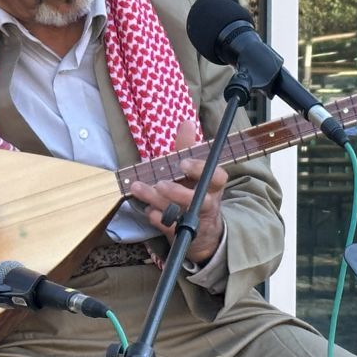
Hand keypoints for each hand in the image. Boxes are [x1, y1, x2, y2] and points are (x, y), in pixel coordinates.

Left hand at [128, 117, 227, 264]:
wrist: (202, 231)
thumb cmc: (194, 191)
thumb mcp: (192, 170)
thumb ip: (188, 147)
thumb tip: (187, 122)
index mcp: (214, 185)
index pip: (216, 176)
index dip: (199, 169)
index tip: (182, 163)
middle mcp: (209, 203)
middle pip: (199, 199)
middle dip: (178, 192)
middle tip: (160, 184)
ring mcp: (197, 220)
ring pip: (180, 213)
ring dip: (158, 201)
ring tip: (139, 189)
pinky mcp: (184, 234)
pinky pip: (169, 227)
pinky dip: (157, 218)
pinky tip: (148, 211)